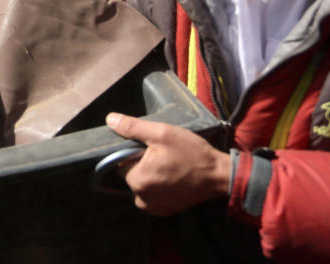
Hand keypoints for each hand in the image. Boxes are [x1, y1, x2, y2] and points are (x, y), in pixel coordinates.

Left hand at [105, 113, 230, 215]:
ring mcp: (154, 208)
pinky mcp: (165, 211)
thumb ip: (133, 127)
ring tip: (170, 165)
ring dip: (151, 174)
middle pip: (131, 174)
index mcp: (137, 181)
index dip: (135, 151)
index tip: (153, 147)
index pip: (121, 162)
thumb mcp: (161, 133)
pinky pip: (153, 195)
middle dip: (142, 163)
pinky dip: (159, 186)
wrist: (219, 176)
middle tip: (164, 154)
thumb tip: (110, 120)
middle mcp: (142, 199)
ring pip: (142, 184)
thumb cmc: (191, 153)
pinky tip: (173, 176)